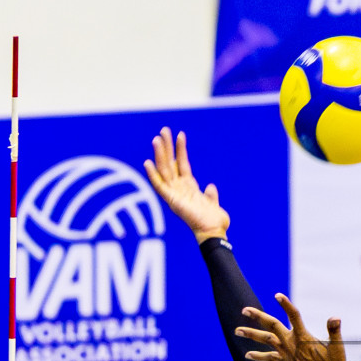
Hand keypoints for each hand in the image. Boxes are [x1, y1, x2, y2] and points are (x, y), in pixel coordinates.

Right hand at [143, 127, 228, 242]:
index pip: (182, 163)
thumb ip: (210, 194)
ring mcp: (174, 194)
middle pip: (170, 163)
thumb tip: (211, 186)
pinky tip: (147, 162)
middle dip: (167, 146)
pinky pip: (159, 186)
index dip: (180, 149)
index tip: (180, 134)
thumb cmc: (213, 220)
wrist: (213, 231)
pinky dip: (152, 175)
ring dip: (160, 154)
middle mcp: (179, 189)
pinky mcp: (171, 200)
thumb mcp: (213, 203)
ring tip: (157, 138)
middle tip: (164, 129)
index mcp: (189, 187)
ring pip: (164, 170)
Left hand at [234, 295, 347, 360]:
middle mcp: (291, 344)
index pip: (294, 316)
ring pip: (265, 341)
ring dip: (250, 334)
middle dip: (257, 317)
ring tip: (237, 330)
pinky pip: (268, 359)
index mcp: (304, 338)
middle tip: (244, 310)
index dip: (286, 305)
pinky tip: (247, 355)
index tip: (277, 296)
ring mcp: (286, 355)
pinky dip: (258, 356)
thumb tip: (335, 318)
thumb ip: (334, 331)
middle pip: (271, 326)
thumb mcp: (338, 348)